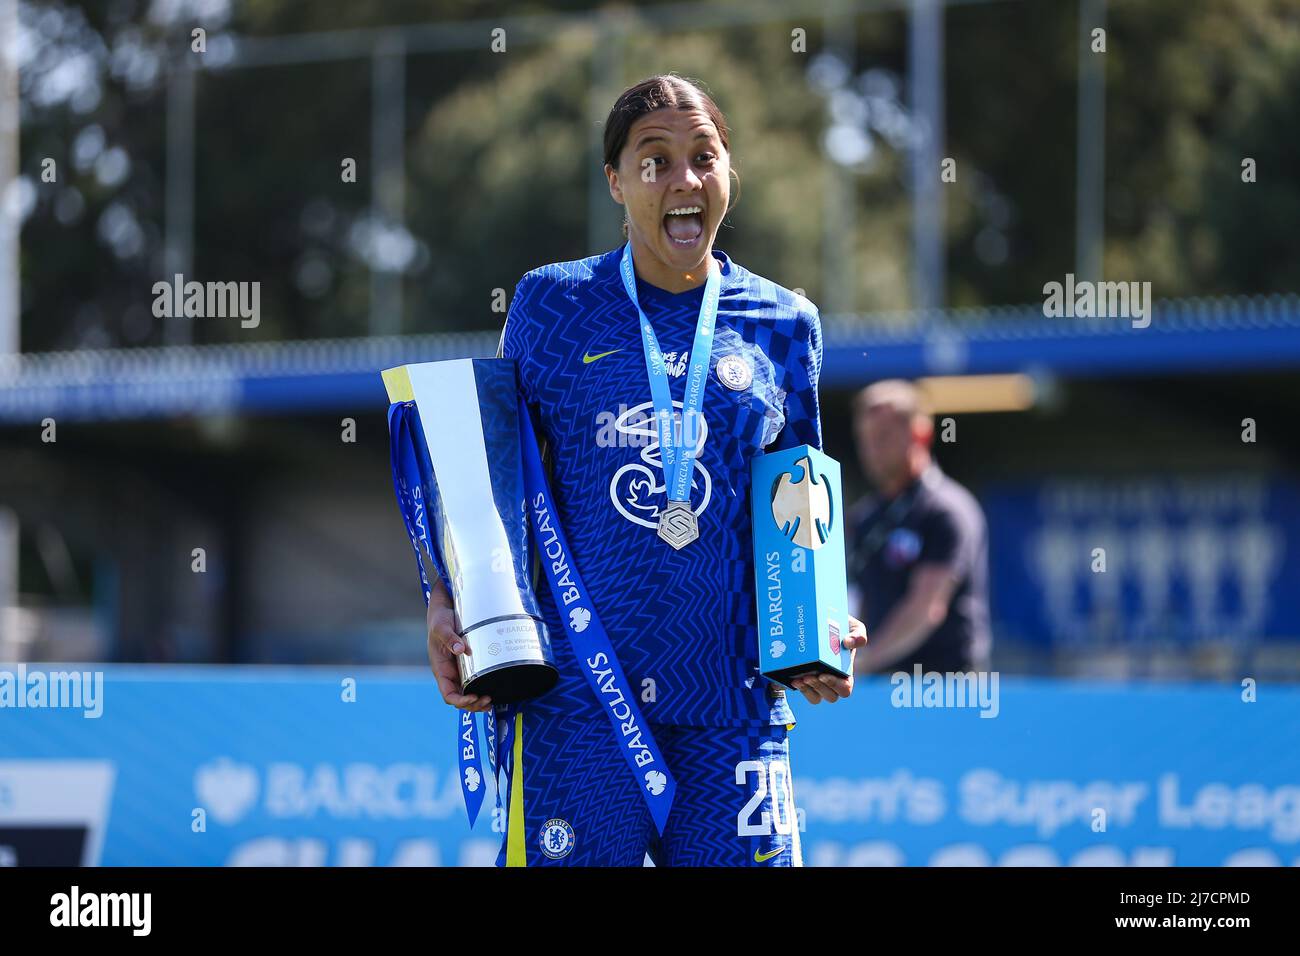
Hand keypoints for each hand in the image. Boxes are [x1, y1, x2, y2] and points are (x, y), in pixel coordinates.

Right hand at [426, 577, 492, 712]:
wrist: (444, 611)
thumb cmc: (440, 620)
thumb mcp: (441, 627)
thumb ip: (449, 638)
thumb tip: (461, 649)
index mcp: (441, 669)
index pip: (448, 694)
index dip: (460, 700)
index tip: (472, 697)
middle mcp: (450, 674)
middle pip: (459, 699)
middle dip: (472, 704)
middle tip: (487, 700)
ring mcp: (459, 670)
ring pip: (467, 694)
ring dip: (478, 702)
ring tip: (491, 702)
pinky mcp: (468, 665)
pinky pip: (474, 683)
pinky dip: (482, 690)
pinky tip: (493, 692)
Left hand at [790, 614, 867, 704]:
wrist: (822, 620)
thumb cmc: (841, 627)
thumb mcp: (854, 627)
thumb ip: (858, 634)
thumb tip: (849, 643)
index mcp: (845, 673)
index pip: (845, 689)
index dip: (834, 685)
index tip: (823, 675)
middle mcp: (832, 680)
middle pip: (830, 696)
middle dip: (818, 688)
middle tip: (807, 676)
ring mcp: (817, 681)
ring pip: (815, 698)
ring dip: (807, 691)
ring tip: (798, 679)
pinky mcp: (803, 679)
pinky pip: (802, 692)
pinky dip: (797, 688)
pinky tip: (791, 679)